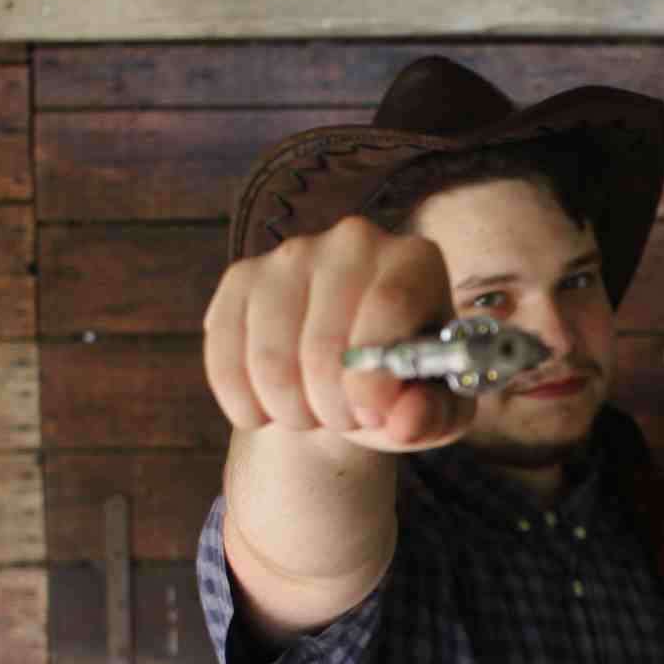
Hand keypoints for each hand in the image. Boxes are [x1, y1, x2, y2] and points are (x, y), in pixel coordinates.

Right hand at [202, 216, 474, 449]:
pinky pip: (226, 359)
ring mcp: (291, 255)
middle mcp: (353, 242)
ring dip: (291, 411)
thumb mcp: (436, 410)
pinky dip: (246, 404)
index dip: (375, 379)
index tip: (373, 415)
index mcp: (415, 261)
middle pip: (325, 346)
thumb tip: (404, 420)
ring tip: (315, 413)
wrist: (347, 372)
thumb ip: (433, 416)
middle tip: (347, 419)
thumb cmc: (403, 384)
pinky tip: (268, 410)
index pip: (389, 307)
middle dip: (334, 409)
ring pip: (271, 361)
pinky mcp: (242, 278)